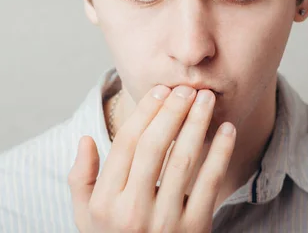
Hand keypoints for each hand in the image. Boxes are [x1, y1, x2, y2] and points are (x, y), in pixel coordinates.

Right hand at [68, 85, 236, 231]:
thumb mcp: (86, 216)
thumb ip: (81, 179)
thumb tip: (85, 139)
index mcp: (105, 202)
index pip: (126, 144)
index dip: (145, 112)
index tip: (160, 91)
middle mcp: (131, 211)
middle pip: (153, 147)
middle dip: (172, 111)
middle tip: (186, 89)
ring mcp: (165, 223)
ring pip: (182, 160)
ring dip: (196, 124)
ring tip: (207, 99)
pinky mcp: (195, 230)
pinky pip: (210, 184)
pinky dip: (220, 153)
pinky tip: (226, 130)